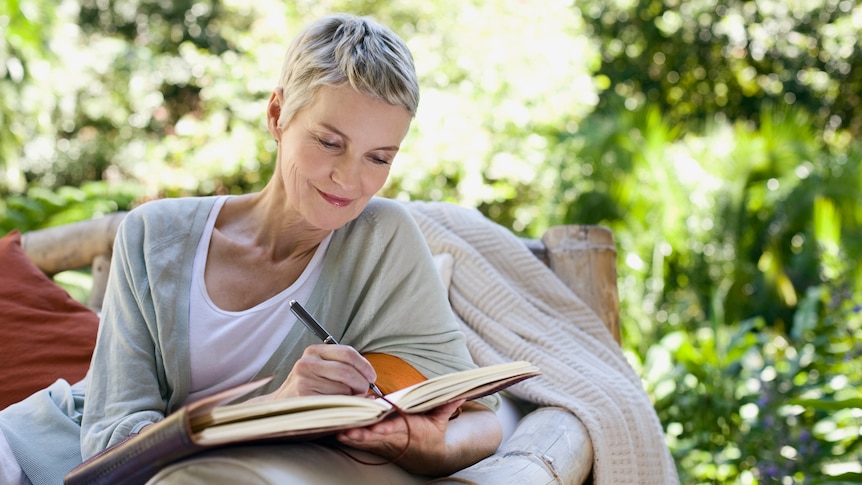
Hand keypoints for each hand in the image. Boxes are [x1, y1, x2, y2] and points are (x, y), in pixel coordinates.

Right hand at [255, 344, 377, 399]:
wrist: (279, 408)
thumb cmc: (308, 388)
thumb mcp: (320, 369)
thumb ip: (342, 367)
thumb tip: (370, 378)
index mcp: (313, 351)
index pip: (348, 353)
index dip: (365, 366)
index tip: (372, 377)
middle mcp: (306, 363)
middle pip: (348, 372)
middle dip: (361, 384)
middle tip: (363, 392)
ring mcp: (304, 381)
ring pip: (343, 390)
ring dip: (352, 398)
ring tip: (346, 401)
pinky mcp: (304, 399)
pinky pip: (336, 403)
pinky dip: (345, 407)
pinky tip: (342, 409)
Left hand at [335, 400, 501, 475]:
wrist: (427, 457)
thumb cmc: (432, 434)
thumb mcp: (440, 421)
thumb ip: (446, 406)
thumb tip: (459, 393)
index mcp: (410, 429)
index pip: (396, 428)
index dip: (386, 428)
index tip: (377, 427)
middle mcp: (394, 437)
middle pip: (376, 435)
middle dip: (362, 434)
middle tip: (348, 430)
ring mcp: (384, 443)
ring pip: (366, 440)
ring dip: (353, 437)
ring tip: (339, 432)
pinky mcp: (376, 445)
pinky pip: (361, 443)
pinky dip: (350, 439)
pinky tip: (337, 433)